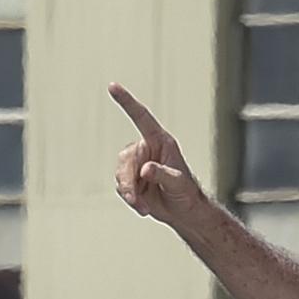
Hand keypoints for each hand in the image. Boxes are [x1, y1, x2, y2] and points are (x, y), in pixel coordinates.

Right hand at [109, 85, 209, 227]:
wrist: (183, 212)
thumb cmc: (186, 192)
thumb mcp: (179, 183)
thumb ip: (163, 174)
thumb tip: (145, 169)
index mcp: (160, 141)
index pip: (141, 117)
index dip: (127, 102)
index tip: (112, 86)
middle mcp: (146, 149)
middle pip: (125, 159)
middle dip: (127, 181)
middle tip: (134, 199)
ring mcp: (137, 164)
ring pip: (120, 174)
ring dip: (129, 192)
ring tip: (143, 207)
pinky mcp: (131, 179)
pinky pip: (121, 186)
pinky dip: (130, 198)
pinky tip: (143, 207)